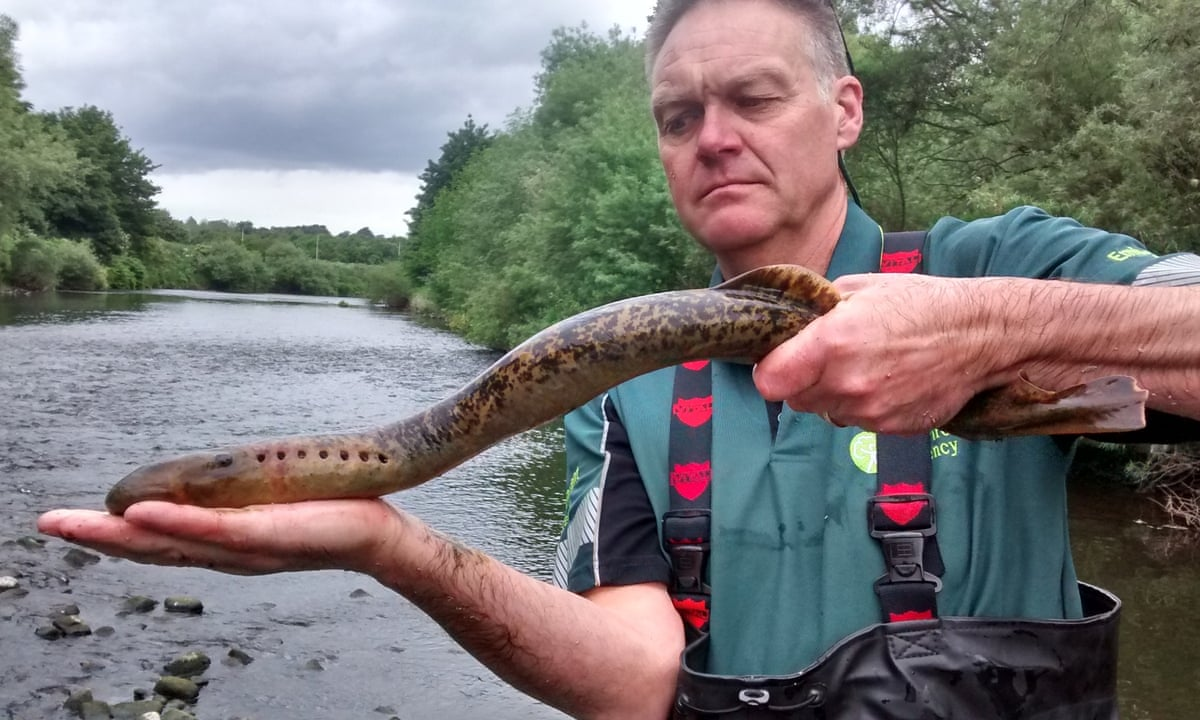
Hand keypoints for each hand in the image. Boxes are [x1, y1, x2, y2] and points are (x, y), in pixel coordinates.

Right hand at [37, 499, 405, 575]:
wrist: (377, 534)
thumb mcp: (265, 501)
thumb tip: (195, 484)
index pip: (153, 540)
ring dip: (120, 533)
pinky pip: (218, 529)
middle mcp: (223, 552)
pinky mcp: (268, 534)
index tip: (61, 522)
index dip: (106, 533)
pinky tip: (144, 514)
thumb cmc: (323, 512)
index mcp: (218, 543)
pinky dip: (178, 522)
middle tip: (47, 523)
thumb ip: (228, 499)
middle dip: (95, 538)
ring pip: (172, 542)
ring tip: (75, 523)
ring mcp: (243, 546)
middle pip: (149, 547)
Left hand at [752, 273, 1003, 433]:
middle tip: (826, 358)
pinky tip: (886, 381)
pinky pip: (857, 422)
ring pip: (825, 412)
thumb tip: (790, 324)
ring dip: (832, 394)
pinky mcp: (891, 429)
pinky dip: (862, 406)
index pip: (770, 381)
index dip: (770, 370)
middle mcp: (847, 383)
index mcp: (832, 343)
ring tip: (863, 366)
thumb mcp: (860, 289)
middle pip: (795, 399)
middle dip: (802, 380)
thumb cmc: (921, 303)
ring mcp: (870, 411)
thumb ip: (817, 311)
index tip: (779, 360)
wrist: (980, 335)